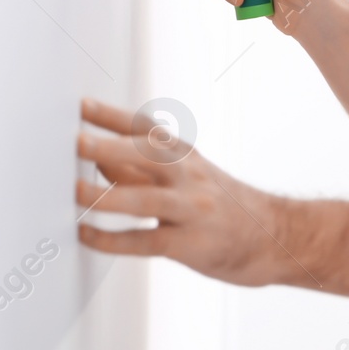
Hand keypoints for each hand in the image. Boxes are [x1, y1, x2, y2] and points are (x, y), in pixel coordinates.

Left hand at [75, 98, 287, 286]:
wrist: (274, 237)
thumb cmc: (221, 207)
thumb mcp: (187, 178)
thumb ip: (142, 171)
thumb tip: (96, 161)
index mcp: (186, 155)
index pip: (146, 128)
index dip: (112, 116)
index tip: (81, 105)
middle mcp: (189, 175)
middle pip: (148, 154)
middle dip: (111, 146)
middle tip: (76, 141)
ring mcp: (192, 208)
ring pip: (146, 198)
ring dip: (107, 195)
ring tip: (74, 191)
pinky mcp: (191, 244)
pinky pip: (147, 240)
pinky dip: (113, 240)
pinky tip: (87, 236)